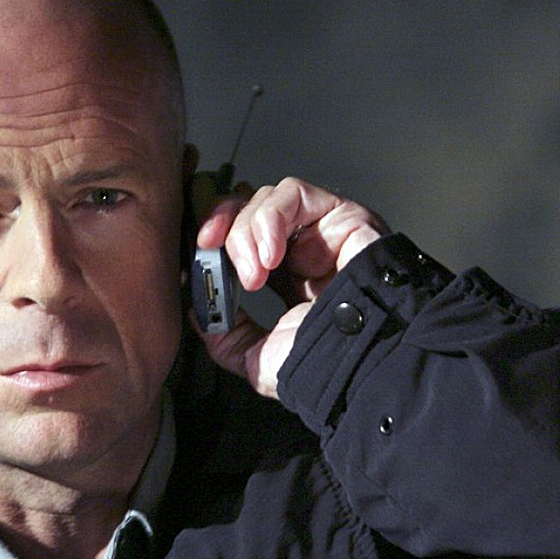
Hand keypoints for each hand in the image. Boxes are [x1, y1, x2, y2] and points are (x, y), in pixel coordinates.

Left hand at [194, 177, 388, 398]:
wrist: (363, 362)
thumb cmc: (324, 365)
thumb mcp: (258, 359)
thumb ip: (228, 336)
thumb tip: (201, 311)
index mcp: (285, 278)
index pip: (241, 238)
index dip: (214, 239)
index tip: (196, 255)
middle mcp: (303, 249)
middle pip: (249, 209)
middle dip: (221, 224)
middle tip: (209, 249)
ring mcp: (323, 230)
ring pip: (267, 199)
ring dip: (246, 231)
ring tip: (253, 274)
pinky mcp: (342, 214)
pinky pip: (294, 193)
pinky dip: (270, 218)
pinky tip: (269, 255)